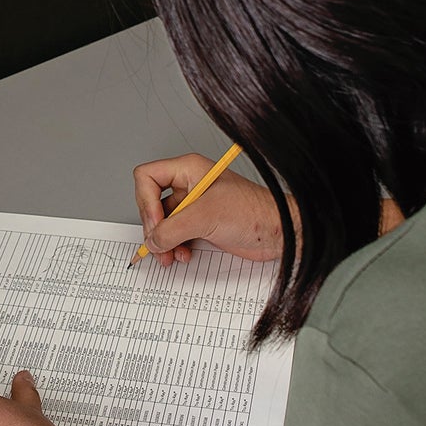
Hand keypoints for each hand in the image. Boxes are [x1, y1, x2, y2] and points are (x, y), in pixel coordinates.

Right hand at [134, 152, 288, 264]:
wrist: (279, 233)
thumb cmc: (253, 212)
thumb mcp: (206, 217)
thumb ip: (173, 229)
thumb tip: (152, 241)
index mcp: (188, 170)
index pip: (147, 178)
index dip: (146, 202)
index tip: (156, 223)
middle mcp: (188, 185)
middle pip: (151, 203)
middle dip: (154, 228)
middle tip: (159, 246)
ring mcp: (194, 206)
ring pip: (162, 222)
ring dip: (163, 241)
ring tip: (171, 256)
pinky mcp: (200, 224)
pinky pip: (175, 235)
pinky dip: (174, 247)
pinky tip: (183, 255)